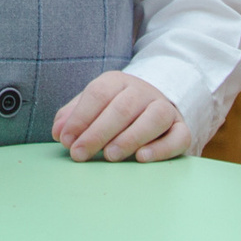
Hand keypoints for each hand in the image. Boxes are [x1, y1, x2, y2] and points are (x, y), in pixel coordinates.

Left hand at [52, 71, 188, 161]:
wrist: (155, 102)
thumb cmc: (115, 109)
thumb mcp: (92, 106)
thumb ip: (73, 116)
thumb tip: (58, 131)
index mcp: (117, 82)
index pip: (98, 94)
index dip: (80, 117)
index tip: (66, 140)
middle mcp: (143, 92)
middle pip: (123, 108)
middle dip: (98, 132)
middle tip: (80, 154)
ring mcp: (165, 109)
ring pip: (153, 118)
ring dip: (130, 138)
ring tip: (110, 156)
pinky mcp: (181, 128)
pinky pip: (178, 136)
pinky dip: (161, 148)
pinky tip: (142, 158)